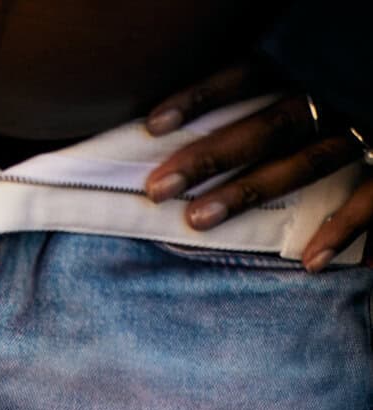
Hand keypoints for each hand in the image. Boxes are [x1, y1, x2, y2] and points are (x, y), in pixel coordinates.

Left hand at [143, 61, 372, 271]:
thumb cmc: (355, 62)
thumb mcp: (316, 54)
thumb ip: (273, 76)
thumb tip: (208, 105)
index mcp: (316, 58)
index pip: (251, 71)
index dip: (203, 95)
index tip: (151, 125)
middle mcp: (337, 91)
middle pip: (267, 125)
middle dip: (210, 157)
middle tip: (157, 189)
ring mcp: (367, 123)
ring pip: (305, 161)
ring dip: (249, 192)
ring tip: (197, 222)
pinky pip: (372, 195)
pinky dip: (343, 229)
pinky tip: (308, 263)